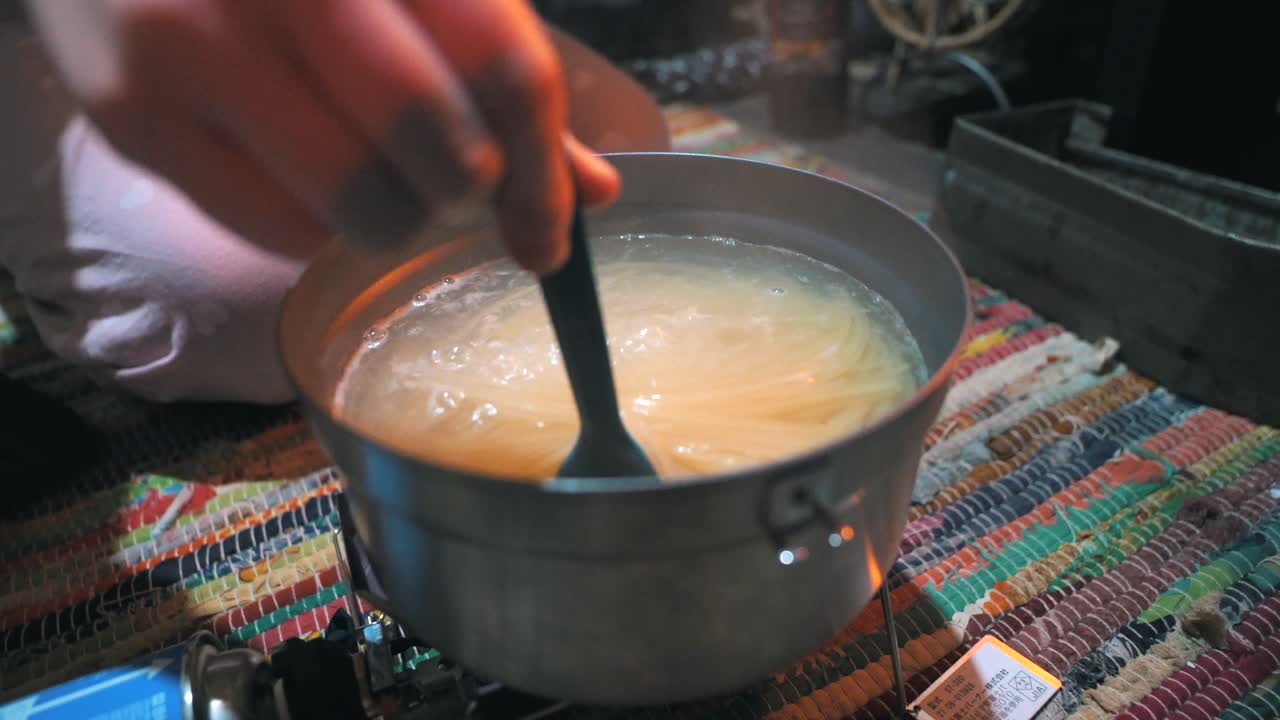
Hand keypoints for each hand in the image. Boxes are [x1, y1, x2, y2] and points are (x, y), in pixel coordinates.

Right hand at [25, 0, 620, 273]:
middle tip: (456, 182)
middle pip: (438, 140)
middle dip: (469, 189)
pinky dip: (319, 228)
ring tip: (377, 173)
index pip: (504, 66)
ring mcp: (197, 41)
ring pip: (360, 202)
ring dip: (397, 218)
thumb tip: (591, 190)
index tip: (550, 234)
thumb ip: (496, 71)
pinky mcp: (135, 112)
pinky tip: (306, 171)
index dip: (544, 171)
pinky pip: (277, 230)